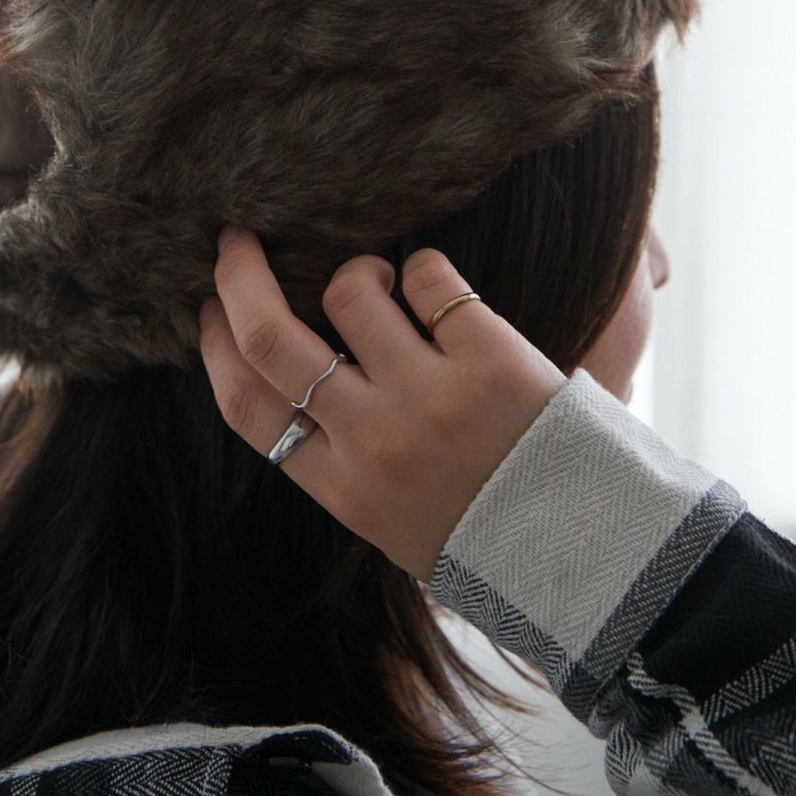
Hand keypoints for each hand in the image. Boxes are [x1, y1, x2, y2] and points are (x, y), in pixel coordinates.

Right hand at [199, 226, 566, 582]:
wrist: (587, 556)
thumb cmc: (484, 534)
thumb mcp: (389, 520)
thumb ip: (339, 460)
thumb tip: (292, 387)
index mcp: (341, 486)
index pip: (245, 406)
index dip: (215, 344)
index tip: (208, 307)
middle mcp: (373, 440)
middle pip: (270, 339)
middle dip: (240, 276)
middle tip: (237, 238)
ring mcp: (429, 398)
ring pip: (350, 293)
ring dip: (357, 271)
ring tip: (383, 281)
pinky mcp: (489, 361)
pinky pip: (430, 278)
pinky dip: (425, 269)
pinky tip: (440, 290)